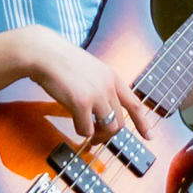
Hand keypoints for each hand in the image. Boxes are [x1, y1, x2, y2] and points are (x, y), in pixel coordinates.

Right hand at [16, 30, 141, 145]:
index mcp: (111, 77)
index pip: (135, 103)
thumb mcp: (89, 70)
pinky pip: (86, 130)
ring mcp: (96, 95)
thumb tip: (100, 110)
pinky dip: (81, 132)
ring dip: (98, 136)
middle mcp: (108, 86)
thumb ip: (98, 86)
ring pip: (108, 129)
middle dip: (109, 134)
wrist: (44, 53)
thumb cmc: (60, 61)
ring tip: (88, 135)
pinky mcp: (81, 103)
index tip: (149, 136)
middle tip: (98, 139)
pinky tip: (74, 124)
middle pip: (120, 122)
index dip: (143, 123)